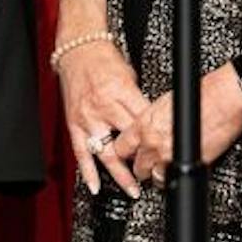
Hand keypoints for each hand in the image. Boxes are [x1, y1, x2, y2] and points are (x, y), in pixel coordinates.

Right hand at [55, 40, 149, 193]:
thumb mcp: (131, 79)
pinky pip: (80, 152)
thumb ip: (139, 104)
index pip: (144, 124)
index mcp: (121, 94)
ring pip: (105, 152)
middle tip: (156, 177)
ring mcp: (86, 118)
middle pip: (128, 142)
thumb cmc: (105, 62)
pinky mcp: (73, 124)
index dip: (157, 142)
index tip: (168, 155)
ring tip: (133, 190)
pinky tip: (95, 186)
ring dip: (119, 174)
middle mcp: (103, 108)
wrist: (77, 52)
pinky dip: (88, 171)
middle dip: (142, 161)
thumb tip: (154, 125)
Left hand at [108, 65, 241, 194]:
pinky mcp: (190, 162)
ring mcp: (170, 154)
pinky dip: (175, 179)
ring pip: (155, 176)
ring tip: (160, 176)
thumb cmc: (198, 95)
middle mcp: (152, 140)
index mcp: (144, 124)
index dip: (125, 154)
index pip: (121, 147)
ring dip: (157, 177)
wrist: (224, 98)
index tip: (129, 157)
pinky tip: (177, 176)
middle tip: (145, 169)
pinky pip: (176, 178)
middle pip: (137, 166)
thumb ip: (152, 121)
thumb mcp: (163, 104)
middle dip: (141, 169)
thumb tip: (149, 129)